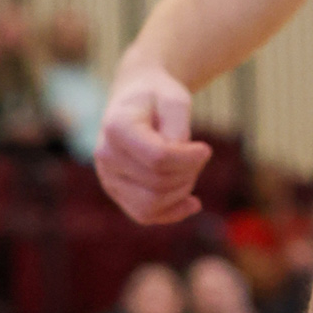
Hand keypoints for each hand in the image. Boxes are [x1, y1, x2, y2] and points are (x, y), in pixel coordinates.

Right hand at [94, 66, 210, 222]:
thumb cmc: (158, 97)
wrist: (136, 100)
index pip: (157, 158)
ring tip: (191, 168)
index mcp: (116, 127)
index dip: (188, 158)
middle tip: (200, 155)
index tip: (206, 149)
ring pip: (151, 204)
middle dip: (188, 172)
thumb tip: (181, 162)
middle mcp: (106, 156)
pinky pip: (144, 215)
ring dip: (182, 191)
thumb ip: (178, 126)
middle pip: (157, 182)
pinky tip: (192, 203)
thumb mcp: (175, 99)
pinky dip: (171, 213)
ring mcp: (108, 177)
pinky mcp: (117, 192)